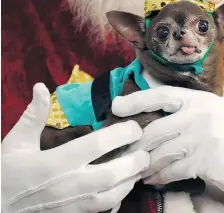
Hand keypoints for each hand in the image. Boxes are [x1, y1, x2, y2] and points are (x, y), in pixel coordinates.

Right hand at [2, 83, 149, 212]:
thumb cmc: (8, 173)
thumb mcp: (16, 142)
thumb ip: (33, 115)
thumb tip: (41, 87)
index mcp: (55, 162)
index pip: (96, 145)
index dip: (120, 134)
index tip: (134, 126)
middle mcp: (68, 185)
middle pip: (111, 175)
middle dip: (133, 162)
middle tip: (145, 149)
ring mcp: (73, 205)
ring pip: (111, 196)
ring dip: (130, 180)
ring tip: (139, 165)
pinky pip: (102, 210)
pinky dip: (117, 198)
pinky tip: (123, 186)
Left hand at [112, 86, 223, 212]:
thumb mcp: (222, 107)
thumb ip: (198, 100)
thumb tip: (168, 88)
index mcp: (199, 99)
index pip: (161, 95)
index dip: (137, 99)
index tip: (116, 106)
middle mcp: (197, 114)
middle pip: (155, 128)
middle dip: (135, 142)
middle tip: (121, 150)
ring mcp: (200, 137)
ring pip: (160, 151)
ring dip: (144, 163)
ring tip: (133, 168)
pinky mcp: (204, 160)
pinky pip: (172, 170)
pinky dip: (159, 177)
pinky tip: (152, 180)